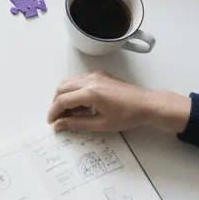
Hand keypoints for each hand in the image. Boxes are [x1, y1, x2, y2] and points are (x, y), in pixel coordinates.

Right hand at [48, 71, 191, 133]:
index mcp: (90, 93)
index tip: (51, 122)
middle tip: (58, 118)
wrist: (147, 104)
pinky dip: (73, 90)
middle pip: (61, 88)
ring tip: (70, 112)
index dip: (54, 112)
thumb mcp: (101, 124)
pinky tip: (81, 103)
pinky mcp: (99, 74)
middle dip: (56, 103)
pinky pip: (79, 79)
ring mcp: (94, 75)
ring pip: (69, 82)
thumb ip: (77, 124)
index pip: (62, 100)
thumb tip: (59, 125)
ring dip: (64, 95)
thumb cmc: (127, 116)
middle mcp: (89, 80)